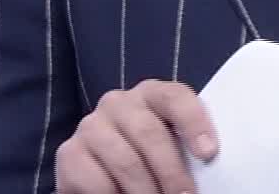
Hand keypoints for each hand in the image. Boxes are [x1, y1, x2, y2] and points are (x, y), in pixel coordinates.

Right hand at [53, 78, 217, 193]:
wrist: (100, 174)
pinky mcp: (69, 154)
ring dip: (146, 192)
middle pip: (150, 134)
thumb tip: (210, 164)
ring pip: (126, 162)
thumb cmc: (147, 159)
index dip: (194, 123)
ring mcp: (91, 126)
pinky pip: (97, 181)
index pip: (175, 98)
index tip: (209, 154)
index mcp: (150, 94)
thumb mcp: (169, 146)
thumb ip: (186, 147)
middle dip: (172, 172)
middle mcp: (118, 103)